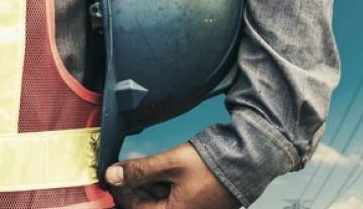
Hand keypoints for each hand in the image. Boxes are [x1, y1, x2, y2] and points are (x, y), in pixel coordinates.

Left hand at [105, 143, 240, 208]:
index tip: (114, 172)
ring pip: (162, 201)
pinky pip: (177, 197)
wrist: (250, 159)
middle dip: (138, 186)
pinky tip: (167, 170)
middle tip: (130, 166)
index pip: (135, 208)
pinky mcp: (203, 204)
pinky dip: (168, 185)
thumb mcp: (172, 163)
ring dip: (153, 184)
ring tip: (151, 165)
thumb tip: (112, 174)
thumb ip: (141, 170)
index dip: (122, 189)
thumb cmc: (214, 164)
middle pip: (149, 205)